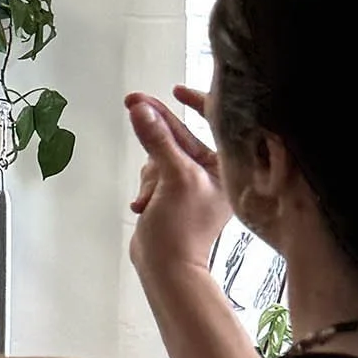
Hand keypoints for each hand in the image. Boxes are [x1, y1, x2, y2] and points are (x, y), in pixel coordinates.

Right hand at [126, 86, 231, 280]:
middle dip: (157, 137)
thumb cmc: (182, 229)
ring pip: (160, 156)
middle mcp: (212, 172)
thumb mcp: (173, 178)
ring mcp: (191, 183)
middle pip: (179, 138)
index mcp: (225, 165)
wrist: (166, 267)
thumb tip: (140, 109)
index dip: (196, 101)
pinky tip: (144, 206)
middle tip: (133, 104)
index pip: (213, 122)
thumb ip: (158, 141)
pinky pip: (153, 174)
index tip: (175, 90)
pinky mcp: (173, 195)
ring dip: (149, 174)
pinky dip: (146, 187)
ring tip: (149, 197)